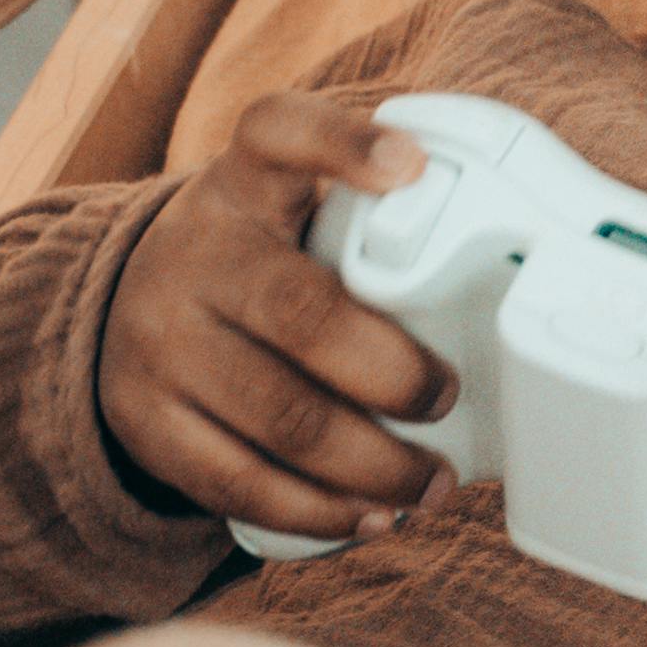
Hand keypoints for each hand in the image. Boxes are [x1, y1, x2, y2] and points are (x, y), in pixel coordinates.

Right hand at [96, 95, 451, 535]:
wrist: (130, 309)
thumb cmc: (261, 263)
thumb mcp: (293, 212)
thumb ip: (372, 221)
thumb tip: (516, 271)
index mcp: (243, 185)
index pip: (278, 132)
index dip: (342, 145)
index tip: (411, 165)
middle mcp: (194, 255)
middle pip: (303, 315)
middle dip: (395, 372)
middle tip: (446, 396)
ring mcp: (159, 341)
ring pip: (282, 417)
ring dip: (376, 465)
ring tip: (432, 483)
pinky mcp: (147, 422)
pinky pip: (240, 483)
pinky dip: (319, 511)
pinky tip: (371, 515)